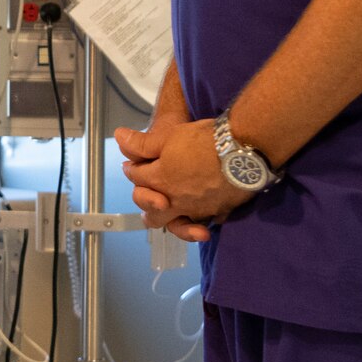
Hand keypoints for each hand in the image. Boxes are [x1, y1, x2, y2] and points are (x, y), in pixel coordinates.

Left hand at [114, 120, 253, 241]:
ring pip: (178, 225)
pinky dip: (200, 222)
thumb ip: (142, 144)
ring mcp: (198, 209)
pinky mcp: (219, 211)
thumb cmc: (204, 140)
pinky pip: (204, 222)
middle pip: (152, 215)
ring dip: (173, 222)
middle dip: (148, 205)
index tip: (134, 164)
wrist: (242, 150)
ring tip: (175, 210)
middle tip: (152, 194)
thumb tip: (119, 138)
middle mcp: (176, 201)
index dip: (133, 169)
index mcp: (160, 181)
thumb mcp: (168, 136)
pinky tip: (203, 215)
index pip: (137, 179)